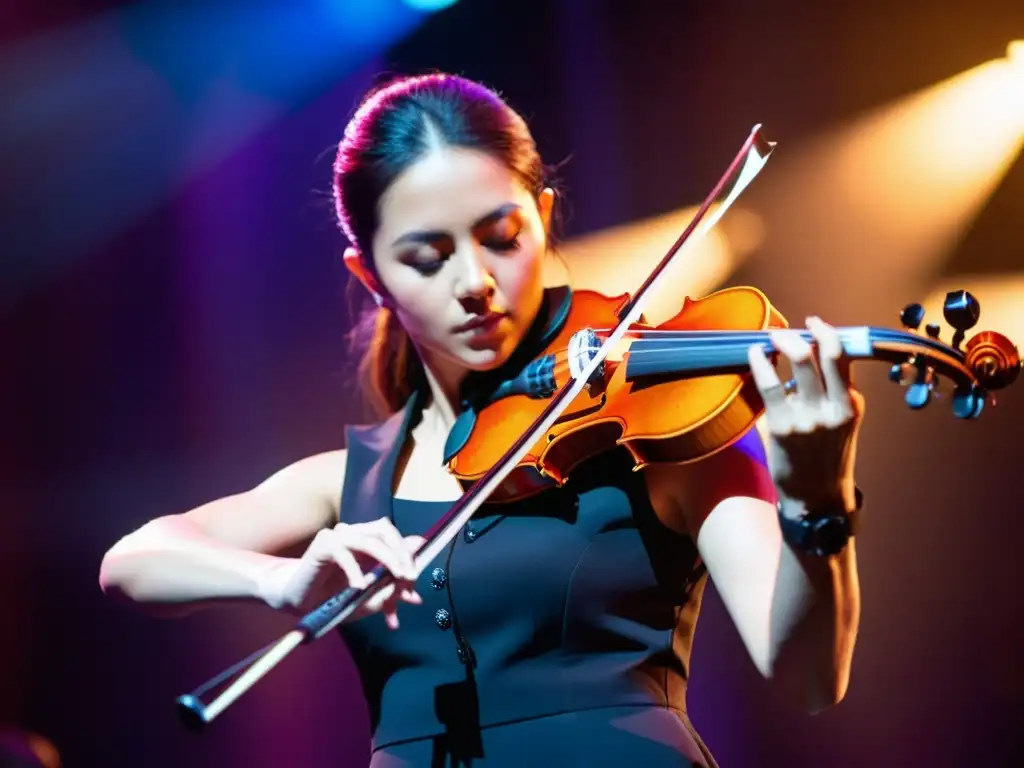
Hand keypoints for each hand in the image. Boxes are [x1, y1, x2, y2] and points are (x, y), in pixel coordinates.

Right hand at [265, 518, 423, 629]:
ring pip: (370, 540)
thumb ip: (390, 592)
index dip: (408, 557)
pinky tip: (359, 586)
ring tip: (396, 578)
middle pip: (385, 530)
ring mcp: (338, 537)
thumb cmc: (332, 599)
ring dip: (387, 559)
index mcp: (367, 542)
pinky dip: (355, 570)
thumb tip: (415, 591)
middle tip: (408, 577)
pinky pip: (343, 552)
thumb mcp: (367, 601)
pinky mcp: (322, 545)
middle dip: (401, 554)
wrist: (298, 603)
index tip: (413, 585)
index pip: (394, 539)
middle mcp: (354, 534)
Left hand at [747, 316, 864, 512]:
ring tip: (770, 338)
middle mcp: (834, 408)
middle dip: (803, 333)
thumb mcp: (844, 422)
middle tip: (784, 331)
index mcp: (851, 404)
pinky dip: (761, 362)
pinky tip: (756, 355)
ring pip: (799, 361)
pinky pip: (769, 383)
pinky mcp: (782, 426)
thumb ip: (834, 391)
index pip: (843, 357)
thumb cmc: (826, 456)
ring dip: (782, 341)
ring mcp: (808, 417)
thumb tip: (811, 355)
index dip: (827, 333)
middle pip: (823, 352)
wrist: (816, 498)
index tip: (813, 323)